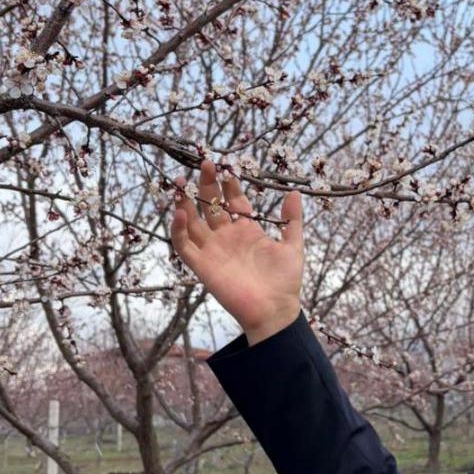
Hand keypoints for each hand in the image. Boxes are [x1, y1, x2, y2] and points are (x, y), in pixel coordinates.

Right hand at [169, 160, 303, 343]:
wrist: (275, 310)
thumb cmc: (285, 280)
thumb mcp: (293, 246)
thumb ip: (292, 219)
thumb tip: (295, 191)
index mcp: (247, 231)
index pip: (234, 202)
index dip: (230, 186)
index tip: (228, 168)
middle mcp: (227, 237)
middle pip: (210, 206)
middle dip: (206, 185)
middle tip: (205, 163)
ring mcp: (213, 250)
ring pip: (192, 222)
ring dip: (185, 202)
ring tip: (180, 182)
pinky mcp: (202, 266)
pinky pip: (184, 246)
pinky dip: (178, 230)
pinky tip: (179, 212)